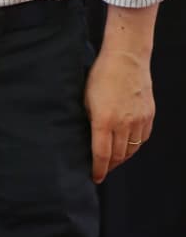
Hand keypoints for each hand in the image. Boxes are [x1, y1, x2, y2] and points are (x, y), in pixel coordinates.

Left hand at [83, 48, 154, 183]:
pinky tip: (127, 146)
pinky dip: (134, 146)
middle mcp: (123, 124)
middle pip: (118, 156)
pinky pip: (142, 139)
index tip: (95, 177)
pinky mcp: (149, 115)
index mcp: (104, 120)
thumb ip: (89, 121)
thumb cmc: (101, 75)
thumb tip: (88, 139)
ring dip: (122, 157)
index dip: (98, 169)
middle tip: (102, 168)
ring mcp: (139, 120)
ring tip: (113, 159)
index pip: (102, 155)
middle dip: (109, 165)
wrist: (126, 58)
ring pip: (132, 150)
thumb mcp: (86, 99)